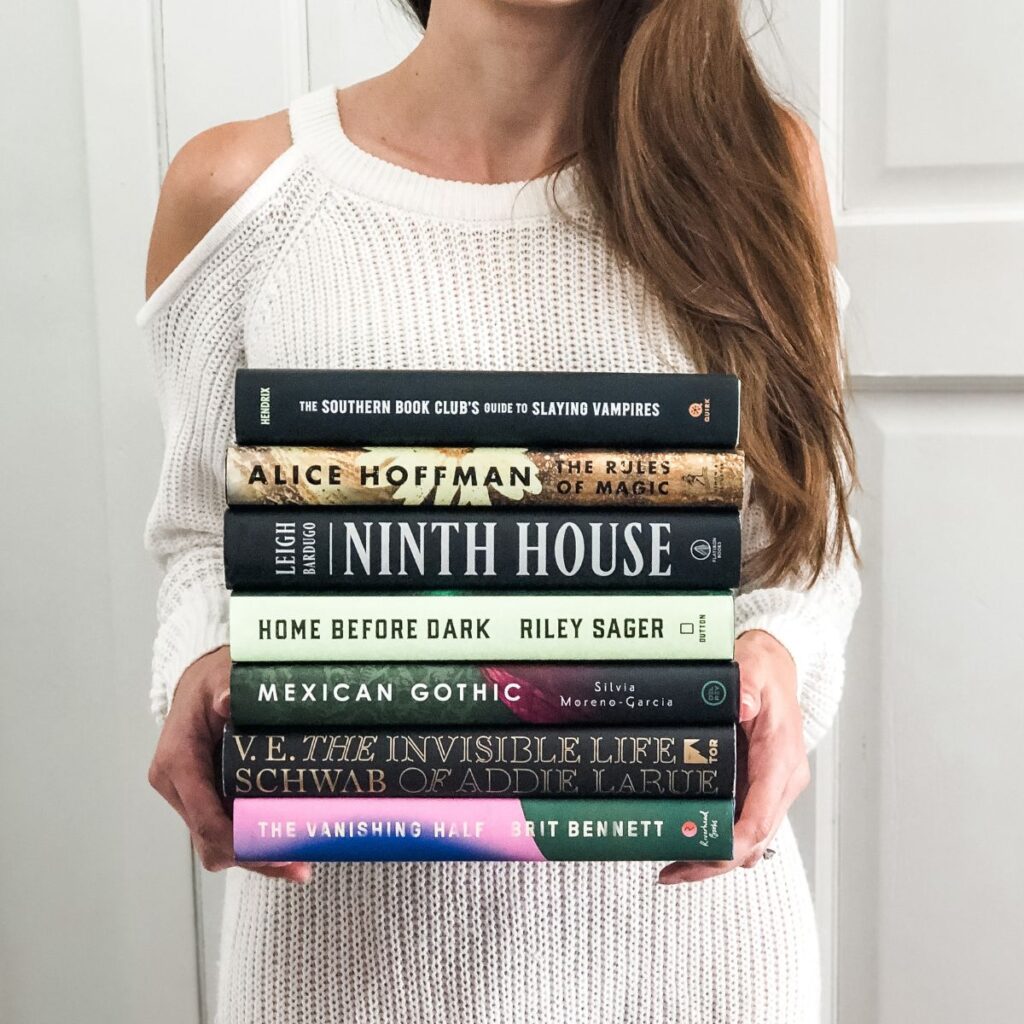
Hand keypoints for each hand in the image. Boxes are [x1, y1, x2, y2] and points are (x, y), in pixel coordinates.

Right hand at [148, 646, 310, 883]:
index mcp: (177, 761)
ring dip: (254, 856)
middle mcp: (177, 785)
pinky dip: (250, 840)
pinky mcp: (202, 797)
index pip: (202, 818)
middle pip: (210, 840)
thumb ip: (225, 688)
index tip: (273, 851)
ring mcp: (188, 794)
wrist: (198, 681)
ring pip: (216, 842)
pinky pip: (223, 827)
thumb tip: (227, 701)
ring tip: (299, 865)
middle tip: (297, 866)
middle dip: (251, 857)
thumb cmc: (210, 680)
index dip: (235, 841)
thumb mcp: (220, 677)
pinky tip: (286, 848)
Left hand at [659, 629, 809, 883]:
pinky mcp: (761, 787)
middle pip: (754, 840)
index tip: (704, 854)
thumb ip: (747, 686)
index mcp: (780, 760)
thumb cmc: (765, 671)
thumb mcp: (753, 669)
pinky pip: (745, 825)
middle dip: (715, 861)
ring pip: (750, 840)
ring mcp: (773, 787)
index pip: (761, 817)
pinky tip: (689, 844)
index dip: (734, 842)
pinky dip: (721, 841)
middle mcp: (782, 781)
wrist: (777, 667)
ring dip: (716, 858)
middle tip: (672, 872)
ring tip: (673, 867)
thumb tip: (742, 703)